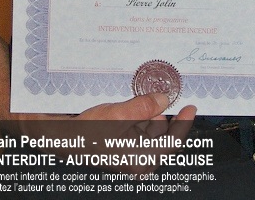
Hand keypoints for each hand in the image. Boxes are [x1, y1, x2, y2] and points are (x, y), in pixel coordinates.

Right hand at [18, 93, 196, 173]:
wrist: (63, 136)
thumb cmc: (86, 132)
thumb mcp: (117, 116)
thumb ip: (143, 108)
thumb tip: (164, 100)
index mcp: (140, 160)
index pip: (171, 142)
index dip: (183, 124)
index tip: (191, 107)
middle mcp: (138, 160)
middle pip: (162, 134)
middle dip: (163, 114)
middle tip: (164, 93)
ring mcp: (131, 154)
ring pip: (151, 129)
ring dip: (150, 113)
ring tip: (144, 96)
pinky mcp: (124, 145)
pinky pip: (140, 129)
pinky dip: (140, 115)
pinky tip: (133, 104)